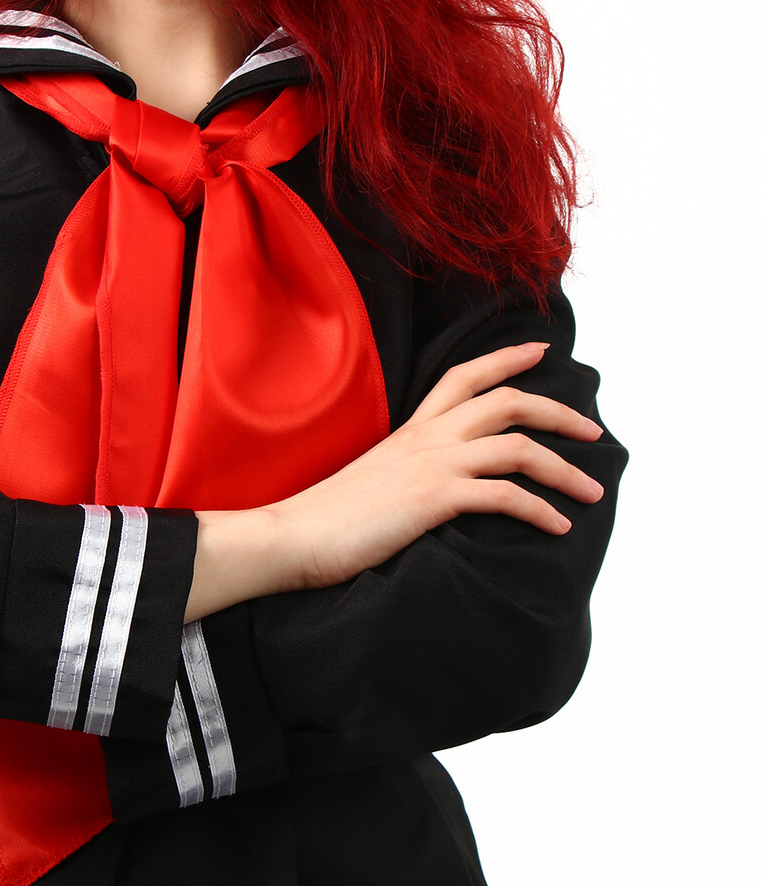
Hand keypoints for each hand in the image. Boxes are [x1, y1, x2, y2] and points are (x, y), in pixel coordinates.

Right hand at [264, 340, 605, 592]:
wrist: (293, 534)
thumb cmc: (327, 517)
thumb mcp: (373, 479)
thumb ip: (405, 470)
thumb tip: (427, 485)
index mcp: (411, 430)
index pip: (463, 377)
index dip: (505, 360)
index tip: (539, 351)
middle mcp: (426, 438)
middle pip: (507, 403)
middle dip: (559, 413)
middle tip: (592, 431)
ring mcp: (431, 465)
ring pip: (518, 448)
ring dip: (565, 469)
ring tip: (592, 490)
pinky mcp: (434, 498)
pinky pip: (504, 495)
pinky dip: (540, 510)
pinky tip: (558, 526)